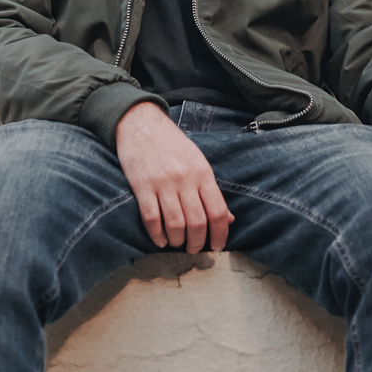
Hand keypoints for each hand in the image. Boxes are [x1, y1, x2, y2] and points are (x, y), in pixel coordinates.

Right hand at [115, 102, 233, 253]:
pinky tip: (161, 240)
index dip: (220, 234)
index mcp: (202, 172)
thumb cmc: (172, 143)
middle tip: (194, 249)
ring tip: (177, 243)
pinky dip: (157, 236)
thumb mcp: (197, 160)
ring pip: (175, 225)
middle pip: (197, 223)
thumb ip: (210, 190)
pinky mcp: (142, 187)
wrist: (141, 122)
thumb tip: (229, 218)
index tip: (217, 247)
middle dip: (197, 243)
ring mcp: (163, 183)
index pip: (218, 211)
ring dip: (178, 242)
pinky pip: (152, 219)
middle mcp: (185, 179)